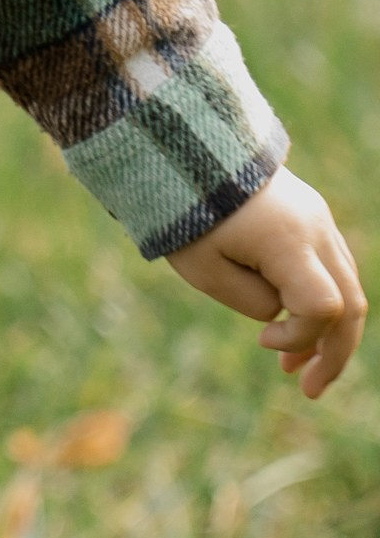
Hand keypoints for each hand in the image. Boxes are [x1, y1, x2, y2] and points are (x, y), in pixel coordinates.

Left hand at [165, 168, 364, 398]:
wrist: (185, 147)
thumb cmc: (185, 212)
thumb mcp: (206, 270)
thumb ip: (254, 302)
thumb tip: (282, 315)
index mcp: (288, 241)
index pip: (323, 308)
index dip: (300, 337)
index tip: (262, 344)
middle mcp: (315, 227)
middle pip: (352, 302)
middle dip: (335, 353)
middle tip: (309, 390)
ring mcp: (318, 217)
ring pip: (347, 285)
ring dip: (329, 331)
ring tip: (296, 367)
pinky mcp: (311, 213)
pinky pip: (331, 266)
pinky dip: (321, 300)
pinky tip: (293, 326)